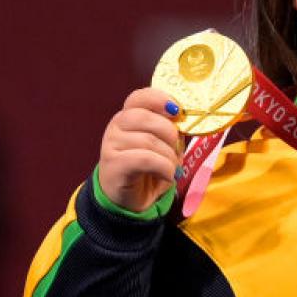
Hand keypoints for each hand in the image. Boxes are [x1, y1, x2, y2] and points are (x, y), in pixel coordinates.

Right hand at [98, 89, 181, 211]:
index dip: (160, 99)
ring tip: (173, 169)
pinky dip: (164, 168)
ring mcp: (111, 143)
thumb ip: (171, 131)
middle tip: (177, 151)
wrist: (128, 200)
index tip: (177, 111)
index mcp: (129, 116)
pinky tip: (168, 176)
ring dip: (169, 157)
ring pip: (149, 141)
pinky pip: (145, 159)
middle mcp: (117, 125)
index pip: (140, 97)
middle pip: (147, 118)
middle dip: (170, 134)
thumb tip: (185, 121)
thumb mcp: (164, 146)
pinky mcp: (113, 163)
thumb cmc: (148, 170)